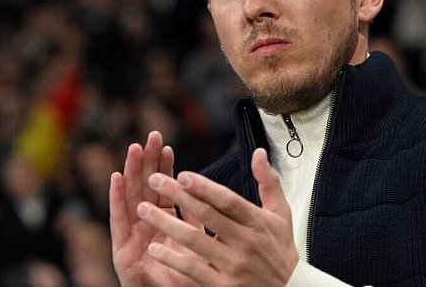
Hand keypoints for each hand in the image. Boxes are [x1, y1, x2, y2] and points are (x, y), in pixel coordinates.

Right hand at [109, 131, 197, 286]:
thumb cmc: (187, 284)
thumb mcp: (198, 250)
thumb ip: (199, 225)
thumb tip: (212, 199)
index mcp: (165, 228)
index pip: (164, 192)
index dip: (165, 170)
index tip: (168, 147)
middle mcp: (146, 230)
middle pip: (145, 190)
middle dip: (148, 163)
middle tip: (152, 137)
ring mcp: (132, 241)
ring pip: (131, 199)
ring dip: (132, 172)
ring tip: (135, 149)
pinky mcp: (122, 255)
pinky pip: (118, 223)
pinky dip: (116, 199)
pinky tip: (116, 178)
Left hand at [138, 148, 297, 285]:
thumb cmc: (279, 250)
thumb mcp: (281, 214)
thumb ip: (268, 182)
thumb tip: (259, 153)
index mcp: (257, 222)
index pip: (228, 200)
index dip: (205, 187)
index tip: (182, 175)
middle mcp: (246, 242)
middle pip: (207, 215)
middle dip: (177, 195)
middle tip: (153, 180)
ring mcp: (234, 265)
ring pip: (195, 241)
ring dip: (166, 224)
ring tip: (143, 210)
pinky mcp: (224, 286)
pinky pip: (193, 270)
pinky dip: (172, 258)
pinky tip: (153, 248)